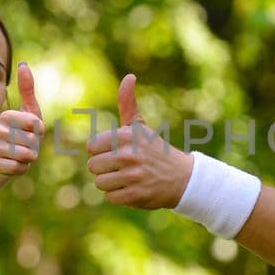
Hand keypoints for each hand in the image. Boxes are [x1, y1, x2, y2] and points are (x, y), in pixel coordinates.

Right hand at [0, 63, 43, 175]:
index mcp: (6, 116)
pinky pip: (19, 168)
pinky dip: (23, 167)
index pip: (33, 122)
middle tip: (27, 143)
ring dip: (30, 156)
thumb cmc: (21, 132)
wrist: (5, 157)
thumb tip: (23, 65)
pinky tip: (17, 163)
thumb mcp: (28, 110)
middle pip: (32, 140)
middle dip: (35, 144)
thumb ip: (27, 89)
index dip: (38, 127)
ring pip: (26, 155)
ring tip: (23, 153)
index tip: (34, 129)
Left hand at [86, 74, 193, 207]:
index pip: (91, 147)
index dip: (101, 151)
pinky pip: (110, 197)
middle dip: (105, 169)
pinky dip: (119, 196)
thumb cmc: (155, 150)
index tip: (116, 152)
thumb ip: (128, 103)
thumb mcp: (141, 126)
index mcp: (126, 136)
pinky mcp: (135, 194)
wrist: (183, 178)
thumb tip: (129, 76)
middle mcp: (128, 154)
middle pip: (93, 166)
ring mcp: (132, 175)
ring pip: (100, 183)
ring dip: (111, 183)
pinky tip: (133, 188)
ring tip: (128, 178)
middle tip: (123, 167)